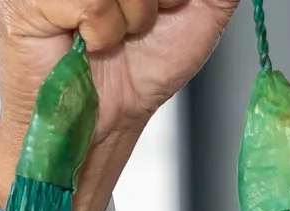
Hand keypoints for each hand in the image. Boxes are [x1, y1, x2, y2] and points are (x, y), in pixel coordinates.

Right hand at [0, 0, 238, 210]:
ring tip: (115, 36)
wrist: (107, 119)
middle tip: (140, 25)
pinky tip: (88, 42)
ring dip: (132, 18)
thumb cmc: (143, 64)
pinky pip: (92, 2)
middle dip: (157, 0)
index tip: (172, 6)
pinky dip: (102, 32)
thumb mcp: (201, 8)